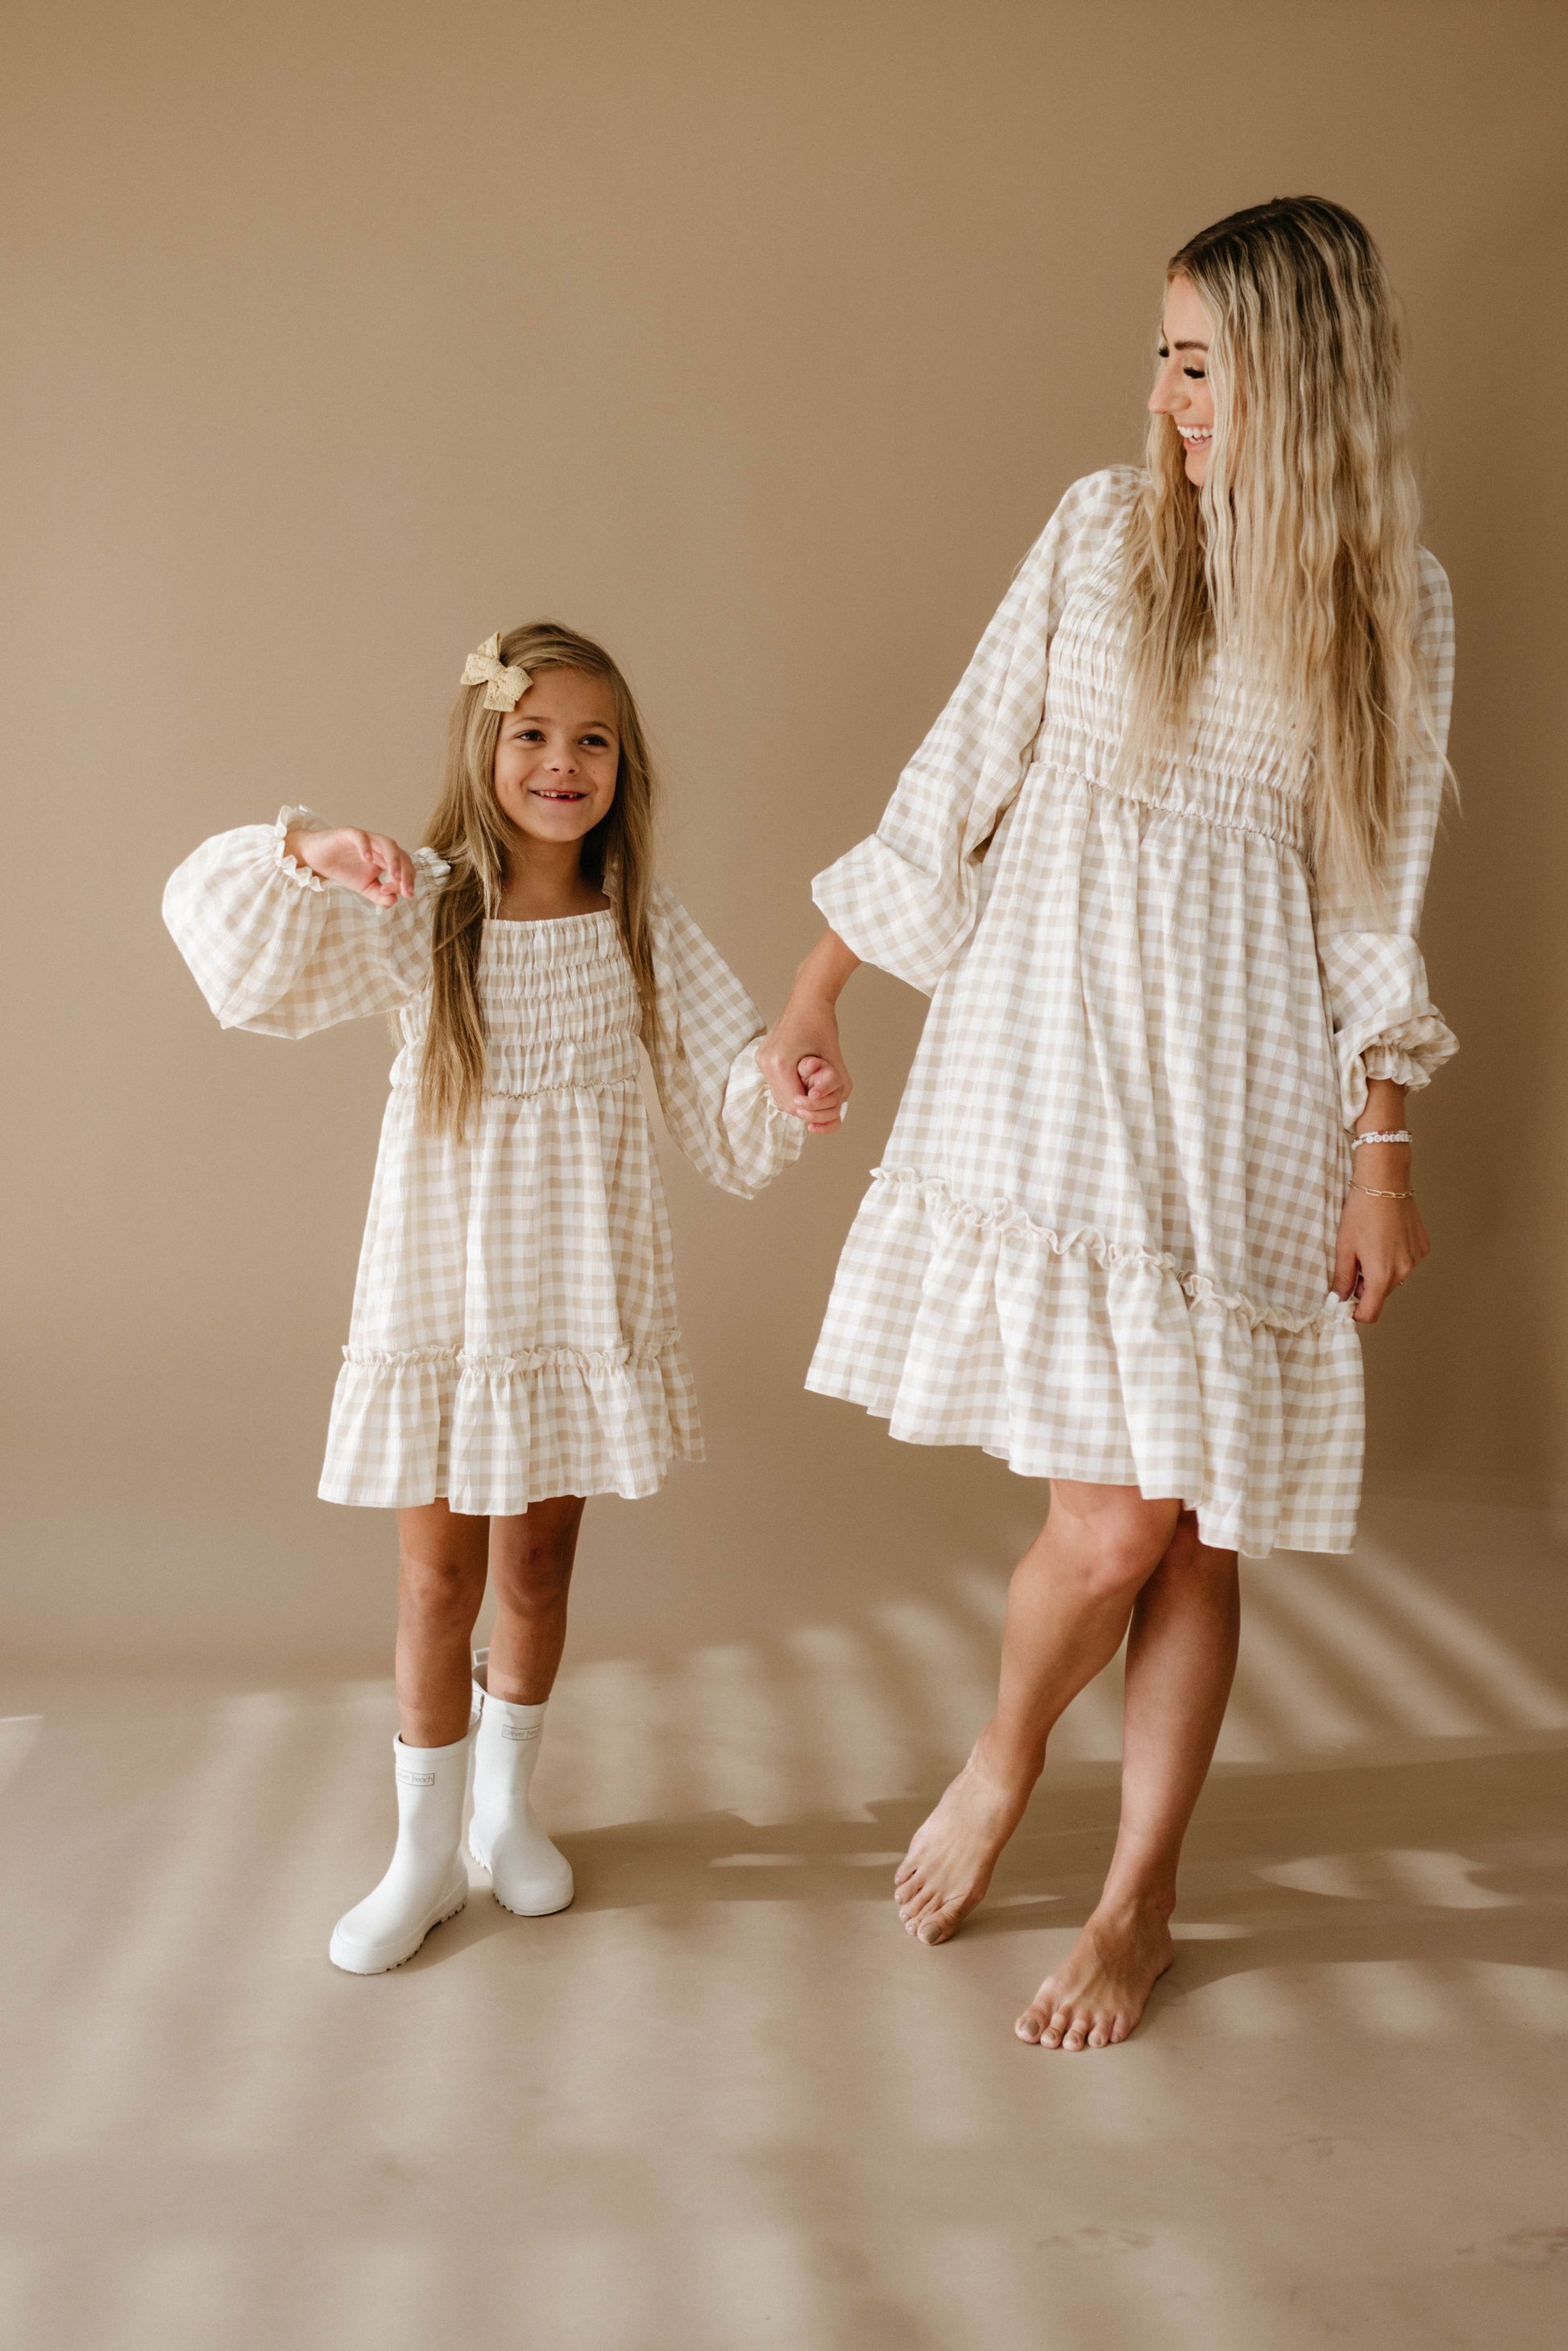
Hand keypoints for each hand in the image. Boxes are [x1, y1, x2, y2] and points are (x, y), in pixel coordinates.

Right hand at [284, 827, 415, 907]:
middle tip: (406, 891)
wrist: (316, 858)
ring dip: (393, 860)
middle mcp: (379, 847)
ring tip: (393, 876)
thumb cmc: (343, 870)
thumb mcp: (364, 888)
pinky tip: (367, 859)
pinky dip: (366, 846)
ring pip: (387, 843)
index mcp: (386, 859)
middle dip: (406, 873)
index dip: (408, 880)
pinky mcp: (348, 834)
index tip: (406, 896)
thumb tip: (393, 900)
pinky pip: (361, 837)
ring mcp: (366, 839)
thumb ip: (379, 896)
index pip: (405, 866)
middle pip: (401, 855)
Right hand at [759, 999, 851, 1132]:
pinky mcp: (762, 1057)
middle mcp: (766, 1062)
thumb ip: (837, 1087)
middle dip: (804, 1107)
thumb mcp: (836, 1060)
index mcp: (781, 1064)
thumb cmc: (823, 1025)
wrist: (808, 1000)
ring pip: (778, 1095)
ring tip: (812, 1091)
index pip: (794, 1103)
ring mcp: (761, 1059)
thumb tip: (836, 1110)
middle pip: (784, 1103)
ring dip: (796, 1098)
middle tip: (821, 1101)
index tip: (824, 1104)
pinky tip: (802, 1081)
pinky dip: (789, 1087)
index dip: (811, 1109)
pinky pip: (775, 1083)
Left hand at [1331, 1175, 1428, 1323]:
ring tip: (1371, 1245)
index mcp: (1381, 1275)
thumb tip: (1337, 1300)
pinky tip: (1386, 1237)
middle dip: (1366, 1287)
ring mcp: (1416, 1259)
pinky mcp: (1423, 1248)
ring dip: (1381, 1271)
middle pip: (1381, 1294)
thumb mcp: (1344, 1247)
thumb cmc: (1361, 1212)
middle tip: (1354, 1263)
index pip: (1371, 1313)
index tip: (1346, 1304)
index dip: (1356, 1313)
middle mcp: (1404, 1271)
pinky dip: (1395, 1258)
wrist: (1385, 1183)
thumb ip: (1342, 1279)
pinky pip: (1406, 1262)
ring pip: (1394, 1278)